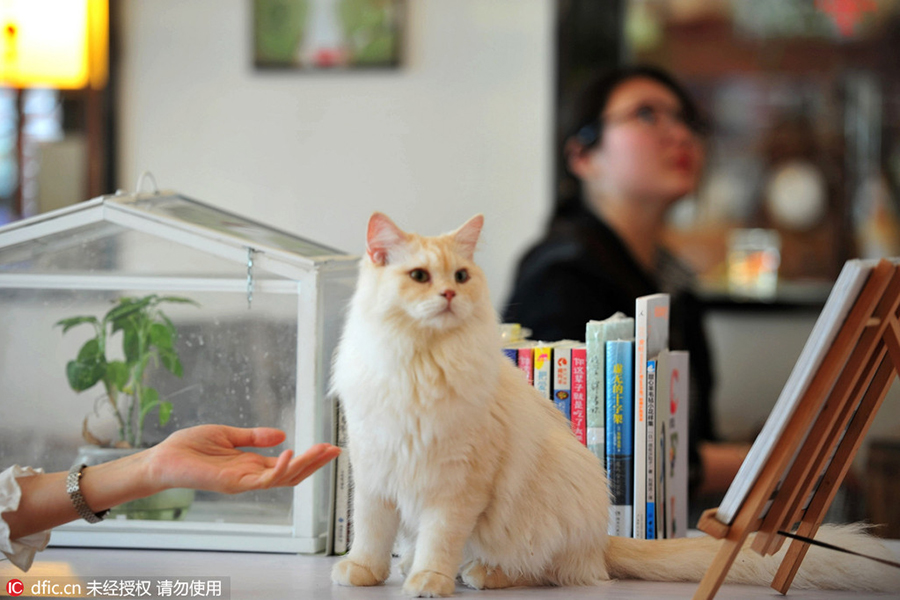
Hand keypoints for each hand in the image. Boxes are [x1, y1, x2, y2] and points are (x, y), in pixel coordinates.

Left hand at [145, 425, 339, 494]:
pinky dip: (279, 468)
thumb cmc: (189, 447)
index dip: (310, 457)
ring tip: (321, 450)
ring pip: (283, 478)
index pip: (288, 465)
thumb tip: (282, 434)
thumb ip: (254, 437)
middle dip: (315, 463)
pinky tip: (290, 453)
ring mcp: (243, 482)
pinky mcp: (232, 483)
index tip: (329, 446)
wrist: (162, 458)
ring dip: (304, 465)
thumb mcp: (228, 435)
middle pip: (292, 474)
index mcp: (251, 465)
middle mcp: (251, 476)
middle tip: (335, 450)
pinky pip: (262, 480)